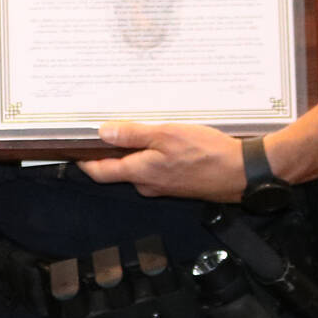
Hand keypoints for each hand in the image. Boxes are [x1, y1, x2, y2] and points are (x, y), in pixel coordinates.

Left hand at [75, 121, 245, 200]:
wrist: (244, 173)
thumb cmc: (208, 154)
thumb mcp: (166, 135)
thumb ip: (133, 135)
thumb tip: (103, 133)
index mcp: (140, 174)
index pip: (100, 172)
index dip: (84, 162)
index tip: (73, 150)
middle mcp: (148, 185)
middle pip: (119, 170)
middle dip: (110, 152)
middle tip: (104, 131)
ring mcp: (165, 187)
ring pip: (140, 169)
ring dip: (135, 153)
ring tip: (136, 130)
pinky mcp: (180, 185)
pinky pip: (157, 170)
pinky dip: (153, 156)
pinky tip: (163, 142)